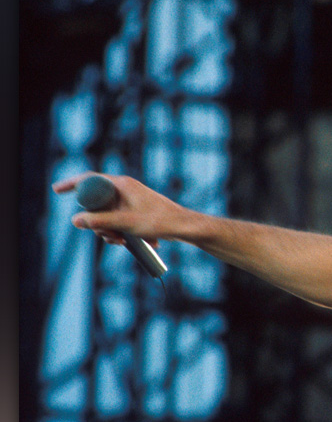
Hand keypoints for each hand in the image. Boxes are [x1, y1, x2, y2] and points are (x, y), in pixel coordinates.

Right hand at [52, 172, 186, 247]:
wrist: (185, 227)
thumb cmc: (160, 221)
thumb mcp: (126, 223)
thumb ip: (100, 222)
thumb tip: (75, 220)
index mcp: (122, 185)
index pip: (90, 179)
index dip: (72, 184)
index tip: (56, 190)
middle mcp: (125, 189)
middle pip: (97, 203)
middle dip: (97, 222)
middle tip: (109, 235)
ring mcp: (130, 200)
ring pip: (107, 215)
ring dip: (109, 230)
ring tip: (123, 241)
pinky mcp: (136, 210)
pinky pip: (118, 220)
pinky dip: (120, 232)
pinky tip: (131, 242)